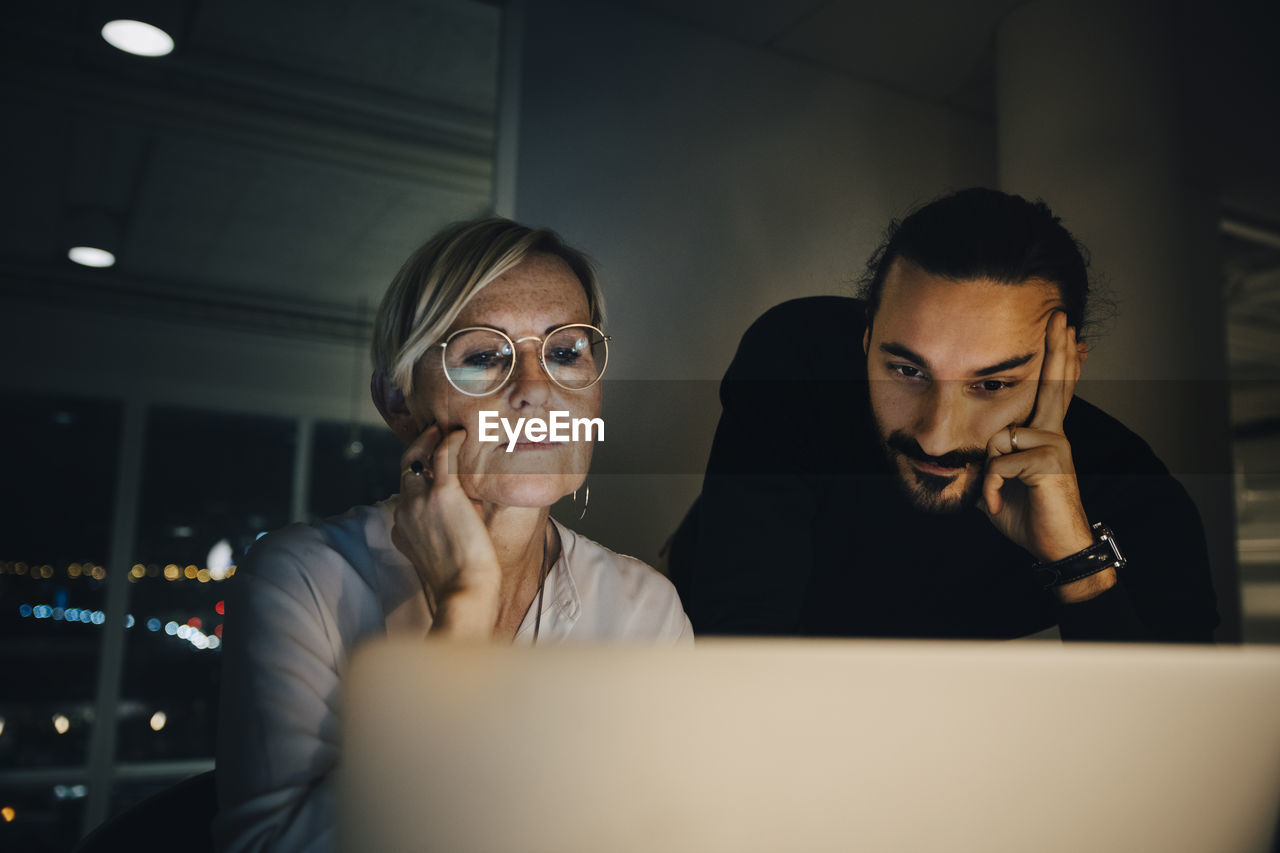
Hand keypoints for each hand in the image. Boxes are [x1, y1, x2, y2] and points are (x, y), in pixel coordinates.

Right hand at [392, 424, 500, 636]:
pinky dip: (450, 441)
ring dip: (430, 441)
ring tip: (445, 430)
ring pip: (417, 459)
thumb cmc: (463, 580)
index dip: (417, 477)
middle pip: (405, 472)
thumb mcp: (444, 552)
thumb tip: (471, 505)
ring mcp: (420, 502)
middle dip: (417, 451)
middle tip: (434, 436)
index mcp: (402, 530)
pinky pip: (442, 455)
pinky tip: (461, 434)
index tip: (429, 465)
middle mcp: (405, 512)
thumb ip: (447, 527)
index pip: (404, 494)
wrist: (466, 592)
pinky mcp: (443, 495)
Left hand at [981, 312, 1093, 567]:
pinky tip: (996, 503)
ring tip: (995, 495)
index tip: (1066, 332)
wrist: (1055, 548)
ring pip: (1000, 436)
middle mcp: (1053, 434)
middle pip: (1053, 385)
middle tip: (1060, 317)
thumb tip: (983, 445)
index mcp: (1043, 435)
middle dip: (1056, 350)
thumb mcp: (999, 481)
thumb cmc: (1026, 515)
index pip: (1050, 392)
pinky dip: (990, 486)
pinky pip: (1000, 462)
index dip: (1059, 362)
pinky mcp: (1049, 463)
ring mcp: (1054, 446)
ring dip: (987, 471)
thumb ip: (992, 457)